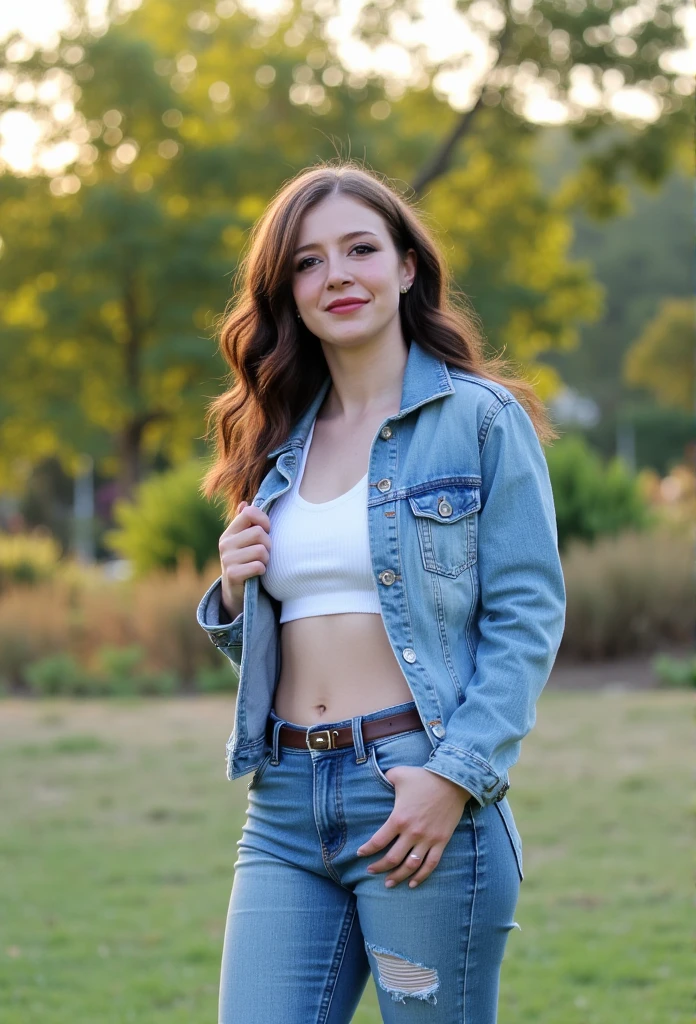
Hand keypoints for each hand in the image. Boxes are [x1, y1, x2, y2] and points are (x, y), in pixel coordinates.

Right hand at [219, 500, 271, 615]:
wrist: (234, 590)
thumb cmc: (244, 560)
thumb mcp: (242, 541)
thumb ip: (244, 522)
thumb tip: (244, 503)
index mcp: (229, 532)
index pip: (249, 513)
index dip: (264, 519)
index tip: (267, 530)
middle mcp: (225, 543)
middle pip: (259, 533)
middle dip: (268, 544)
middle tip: (264, 553)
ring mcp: (227, 559)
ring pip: (261, 550)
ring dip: (266, 559)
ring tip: (260, 563)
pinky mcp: (232, 574)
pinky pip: (258, 566)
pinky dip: (262, 570)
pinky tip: (257, 573)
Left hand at [357, 766, 471, 888]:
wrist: (453, 781)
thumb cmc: (424, 777)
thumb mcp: (399, 774)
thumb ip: (385, 778)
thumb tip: (376, 777)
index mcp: (399, 818)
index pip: (378, 841)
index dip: (367, 850)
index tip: (360, 854)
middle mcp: (412, 833)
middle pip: (392, 858)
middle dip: (379, 867)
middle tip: (370, 871)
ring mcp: (428, 839)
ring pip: (410, 866)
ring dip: (398, 877)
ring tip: (388, 883)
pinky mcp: (441, 842)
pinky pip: (430, 864)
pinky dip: (421, 877)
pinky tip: (412, 883)